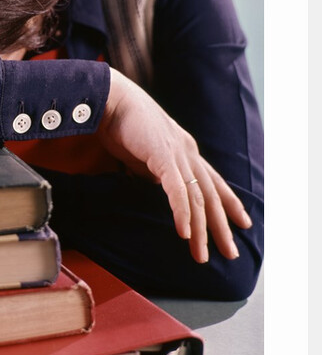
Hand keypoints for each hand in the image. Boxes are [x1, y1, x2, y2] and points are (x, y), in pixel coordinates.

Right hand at [97, 68, 251, 263]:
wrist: (110, 98)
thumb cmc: (121, 123)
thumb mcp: (144, 153)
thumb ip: (155, 170)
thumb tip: (157, 186)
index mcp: (185, 149)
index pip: (214, 181)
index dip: (230, 203)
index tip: (243, 223)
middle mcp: (188, 152)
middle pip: (211, 195)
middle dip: (221, 227)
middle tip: (231, 254)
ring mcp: (178, 154)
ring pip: (197, 198)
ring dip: (201, 229)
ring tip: (202, 255)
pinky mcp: (162, 156)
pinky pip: (177, 190)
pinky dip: (182, 213)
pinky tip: (184, 233)